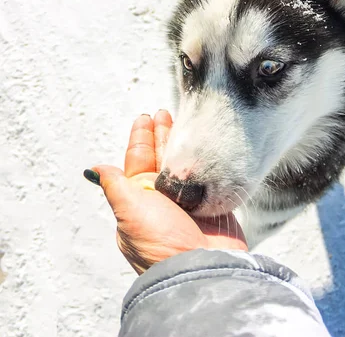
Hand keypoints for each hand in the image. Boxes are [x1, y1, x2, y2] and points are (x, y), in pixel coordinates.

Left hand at [84, 111, 246, 274]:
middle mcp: (163, 198)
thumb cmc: (161, 243)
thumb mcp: (129, 213)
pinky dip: (206, 158)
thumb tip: (94, 169)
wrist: (201, 267)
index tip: (145, 118)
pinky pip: (208, 174)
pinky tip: (206, 143)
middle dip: (161, 135)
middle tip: (164, 113)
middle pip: (161, 158)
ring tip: (182, 119)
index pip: (136, 160)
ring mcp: (188, 200)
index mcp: (139, 199)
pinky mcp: (213, 203)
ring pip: (183, 163)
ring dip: (182, 142)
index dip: (141, 138)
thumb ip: (115, 187)